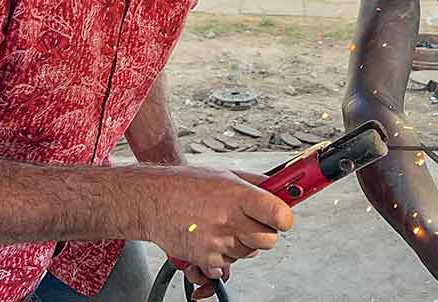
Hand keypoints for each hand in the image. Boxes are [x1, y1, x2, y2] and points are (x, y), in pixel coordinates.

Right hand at [144, 168, 292, 291]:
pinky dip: (224, 253)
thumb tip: (281, 188)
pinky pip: (228, 263)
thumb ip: (256, 183)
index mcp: (238, 196)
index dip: (284, 217)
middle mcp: (230, 220)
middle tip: (254, 222)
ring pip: (249, 253)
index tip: (282, 217)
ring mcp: (218, 242)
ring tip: (225, 224)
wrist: (153, 201)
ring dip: (243, 243)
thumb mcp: (226, 174)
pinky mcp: (206, 258)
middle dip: (265, 233)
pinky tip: (213, 236)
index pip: (279, 215)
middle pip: (269, 240)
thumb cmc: (187, 185)